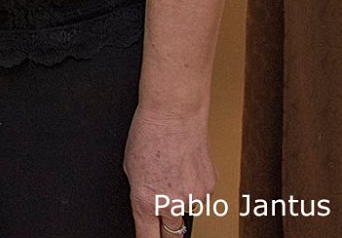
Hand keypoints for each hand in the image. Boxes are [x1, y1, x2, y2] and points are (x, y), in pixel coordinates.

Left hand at [125, 105, 213, 237]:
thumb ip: (141, 193)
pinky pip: (199, 194)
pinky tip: (185, 166)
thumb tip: (150, 204)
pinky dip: (193, 185)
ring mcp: (194, 198)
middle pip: (172, 233)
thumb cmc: (149, 134)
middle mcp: (171, 204)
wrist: (175, 115)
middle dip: (167, 228)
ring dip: (181, 198)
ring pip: (186, 209)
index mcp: (145, 201)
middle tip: (163, 210)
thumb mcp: (131, 168)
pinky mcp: (210, 188)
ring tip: (173, 171)